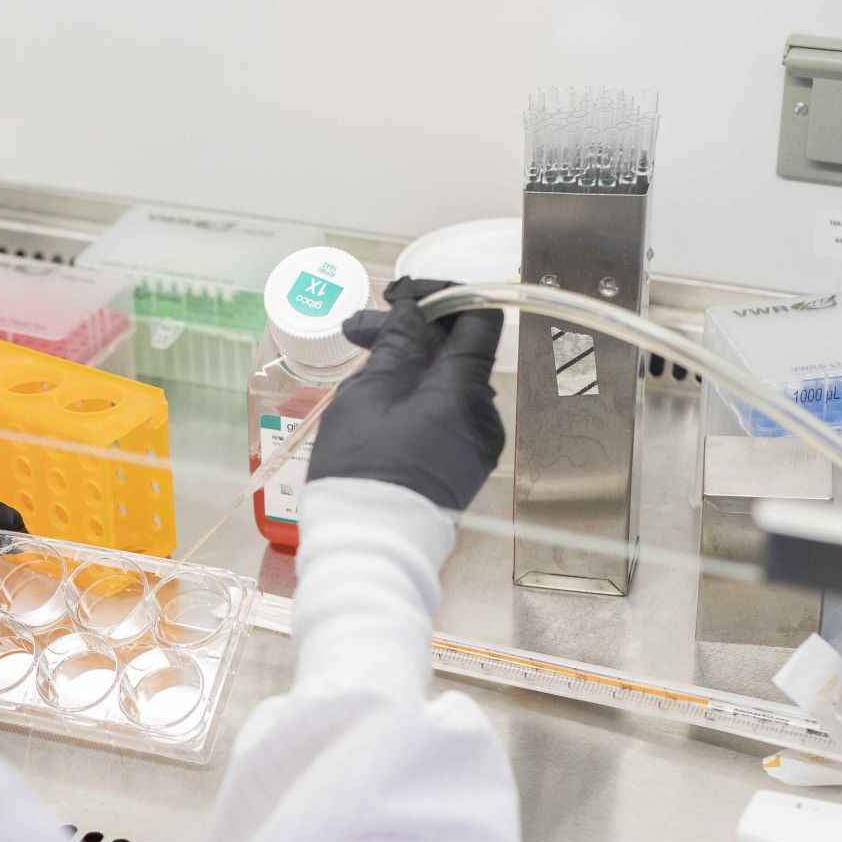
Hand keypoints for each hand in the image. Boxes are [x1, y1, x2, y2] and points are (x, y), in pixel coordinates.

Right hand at [306, 277, 505, 512]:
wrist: (369, 546)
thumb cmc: (361, 472)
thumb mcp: (366, 397)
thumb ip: (396, 346)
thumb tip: (413, 314)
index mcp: (463, 390)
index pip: (477, 317)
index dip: (441, 295)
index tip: (400, 296)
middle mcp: (483, 414)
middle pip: (458, 350)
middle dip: (411, 332)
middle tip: (358, 330)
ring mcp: (478, 442)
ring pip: (448, 383)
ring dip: (411, 366)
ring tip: (361, 370)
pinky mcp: (465, 464)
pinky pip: (447, 414)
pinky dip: (418, 398)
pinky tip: (381, 403)